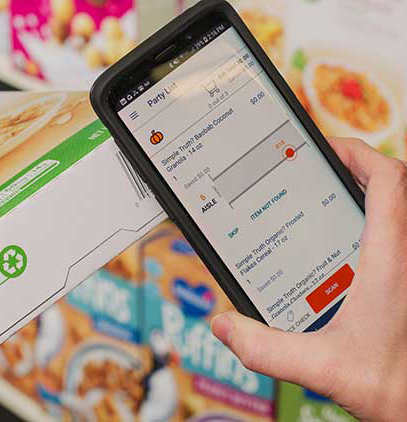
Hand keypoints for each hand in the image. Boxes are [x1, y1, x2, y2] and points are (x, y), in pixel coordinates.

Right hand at [211, 138, 406, 421]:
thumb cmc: (396, 389)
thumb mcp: (322, 369)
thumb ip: (266, 349)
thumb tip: (224, 325)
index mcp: (391, 261)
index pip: (389, 182)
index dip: (359, 154)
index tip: (327, 149)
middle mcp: (406, 258)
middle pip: (395, 188)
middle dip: (358, 169)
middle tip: (319, 172)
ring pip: (397, 212)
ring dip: (368, 197)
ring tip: (326, 202)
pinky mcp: (404, 285)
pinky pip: (394, 239)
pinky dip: (372, 227)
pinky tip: (340, 252)